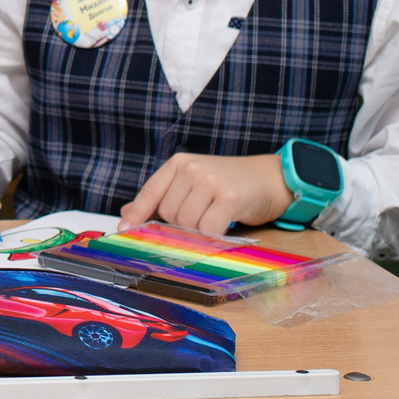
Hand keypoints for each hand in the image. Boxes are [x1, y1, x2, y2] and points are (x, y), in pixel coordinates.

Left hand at [118, 151, 292, 235]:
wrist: (273, 178)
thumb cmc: (231, 184)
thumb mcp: (194, 184)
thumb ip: (163, 197)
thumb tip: (127, 214)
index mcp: (179, 163)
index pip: (150, 192)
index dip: (137, 213)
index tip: (125, 231)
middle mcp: (192, 169)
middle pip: (168, 213)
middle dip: (181, 223)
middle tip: (204, 215)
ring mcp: (210, 182)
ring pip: (186, 223)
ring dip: (199, 229)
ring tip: (216, 216)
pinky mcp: (229, 198)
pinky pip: (207, 229)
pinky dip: (214, 234)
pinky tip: (225, 222)